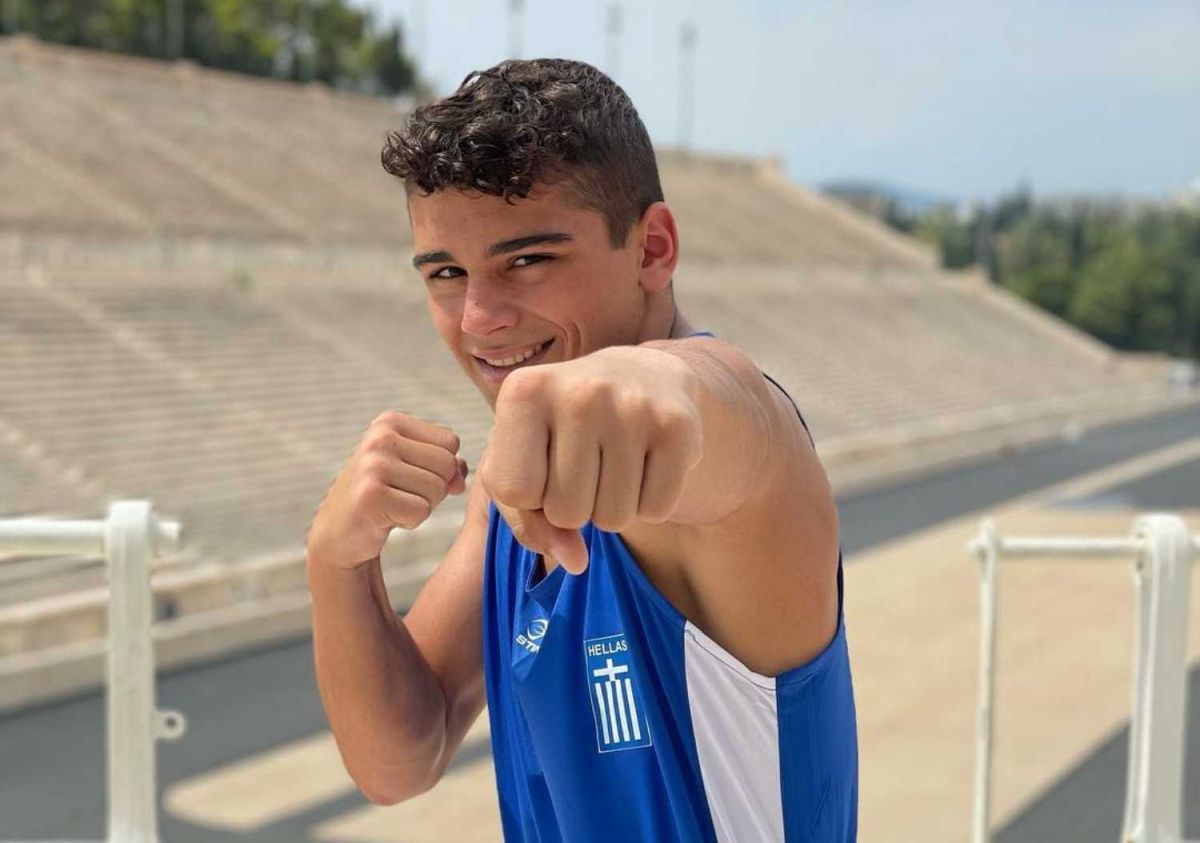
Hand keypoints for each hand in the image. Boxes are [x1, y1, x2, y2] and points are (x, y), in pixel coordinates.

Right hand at [308, 411, 467, 570]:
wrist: (340, 532)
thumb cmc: (384, 496)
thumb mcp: (414, 468)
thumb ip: (447, 463)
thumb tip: (460, 475)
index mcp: (390, 421)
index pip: (451, 441)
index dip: (441, 467)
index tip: (409, 475)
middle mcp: (380, 437)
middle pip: (447, 464)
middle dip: (434, 488)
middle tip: (401, 494)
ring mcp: (373, 465)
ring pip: (437, 488)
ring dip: (422, 506)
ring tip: (393, 504)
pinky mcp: (370, 496)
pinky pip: (421, 511)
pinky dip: (409, 521)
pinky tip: (384, 517)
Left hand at [478, 346, 702, 573]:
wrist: (641, 376)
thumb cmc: (564, 428)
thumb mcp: (524, 460)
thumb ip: (528, 521)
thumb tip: (575, 562)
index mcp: (524, 392)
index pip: (515, 492)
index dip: (531, 495)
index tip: (544, 461)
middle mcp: (578, 391)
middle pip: (567, 512)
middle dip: (574, 506)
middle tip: (586, 464)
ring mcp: (632, 406)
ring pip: (613, 519)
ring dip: (612, 507)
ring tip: (614, 462)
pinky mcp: (677, 427)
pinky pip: (656, 511)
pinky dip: (650, 502)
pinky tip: (645, 462)